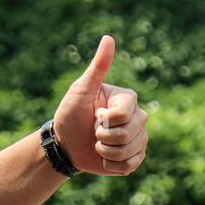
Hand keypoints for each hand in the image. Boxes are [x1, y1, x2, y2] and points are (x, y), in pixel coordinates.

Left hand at [53, 35, 147, 175]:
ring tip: (97, 144)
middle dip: (103, 137)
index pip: (123, 115)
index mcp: (128, 99)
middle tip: (93, 131)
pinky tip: (103, 157)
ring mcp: (139, 138)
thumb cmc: (71, 113)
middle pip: (128, 134)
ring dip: (105, 151)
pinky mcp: (134, 158)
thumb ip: (98, 67)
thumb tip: (108, 38)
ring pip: (129, 151)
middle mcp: (139, 117)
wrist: (65, 143)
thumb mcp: (81, 90)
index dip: (104, 121)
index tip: (94, 115)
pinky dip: (112, 165)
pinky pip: (130, 166)